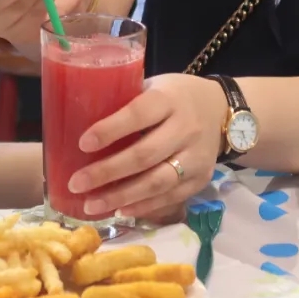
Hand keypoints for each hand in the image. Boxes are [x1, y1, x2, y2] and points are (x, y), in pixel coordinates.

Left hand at [66, 74, 228, 218]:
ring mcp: (197, 157)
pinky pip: (170, 198)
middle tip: (76, 183)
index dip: (110, 129)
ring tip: (91, 205)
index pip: (138, 114)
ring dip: (121, 197)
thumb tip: (78, 121)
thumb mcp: (153, 87)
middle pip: (145, 155)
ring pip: (157, 183)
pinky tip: (119, 210)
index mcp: (169, 99)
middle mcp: (186, 128)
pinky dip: (143, 207)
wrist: (221, 111)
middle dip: (107, 172)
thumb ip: (126, 102)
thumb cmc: (173, 96)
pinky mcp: (202, 180)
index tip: (83, 143)